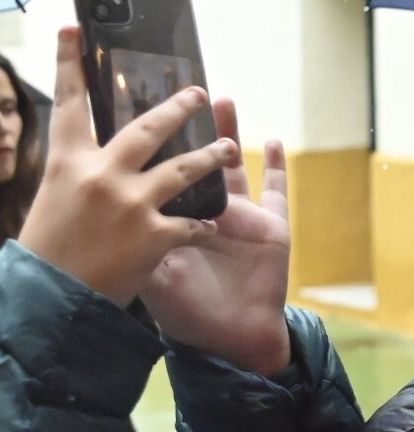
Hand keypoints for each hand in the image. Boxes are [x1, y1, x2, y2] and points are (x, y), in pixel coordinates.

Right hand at [18, 27, 236, 306]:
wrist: (50, 306)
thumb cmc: (46, 256)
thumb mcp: (52, 204)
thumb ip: (79, 177)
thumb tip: (94, 158)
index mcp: (67, 165)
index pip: (69, 104)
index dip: (70, 63)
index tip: (75, 29)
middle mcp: (101, 176)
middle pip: (149, 127)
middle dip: (179, 107)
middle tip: (200, 93)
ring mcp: (131, 203)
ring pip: (186, 167)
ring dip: (212, 155)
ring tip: (231, 147)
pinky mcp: (154, 234)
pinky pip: (191, 221)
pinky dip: (201, 223)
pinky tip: (209, 224)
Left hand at [139, 99, 292, 374]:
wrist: (234, 339)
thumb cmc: (190, 315)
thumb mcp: (154, 280)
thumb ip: (141, 248)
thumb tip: (119, 218)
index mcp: (173, 223)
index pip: (159, 178)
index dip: (153, 149)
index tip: (139, 114)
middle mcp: (205, 213)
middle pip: (193, 160)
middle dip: (188, 128)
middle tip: (182, 91)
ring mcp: (239, 217)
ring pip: (232, 166)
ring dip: (228, 133)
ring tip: (222, 100)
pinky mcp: (271, 226)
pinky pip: (276, 191)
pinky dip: (277, 167)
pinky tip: (275, 141)